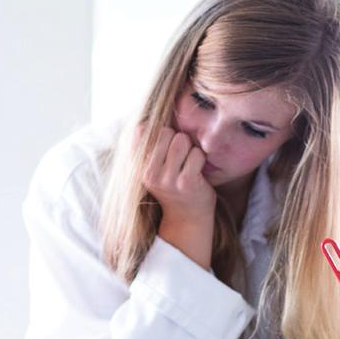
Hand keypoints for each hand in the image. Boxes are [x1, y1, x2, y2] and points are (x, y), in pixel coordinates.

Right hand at [142, 127, 215, 268]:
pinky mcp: (187, 182)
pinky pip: (196, 154)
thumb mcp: (153, 168)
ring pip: (182, 140)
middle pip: (166, 132)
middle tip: (180, 155)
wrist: (187, 218)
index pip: (141, 130)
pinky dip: (200, 159)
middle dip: (177, 138)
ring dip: (190, 148)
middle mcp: (150, 173)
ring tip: (188, 163)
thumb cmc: (172, 186)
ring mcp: (168, 179)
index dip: (158, 131)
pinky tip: (197, 171)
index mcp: (138, 167)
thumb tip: (145, 120)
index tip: (165, 145)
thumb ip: (148, 147)